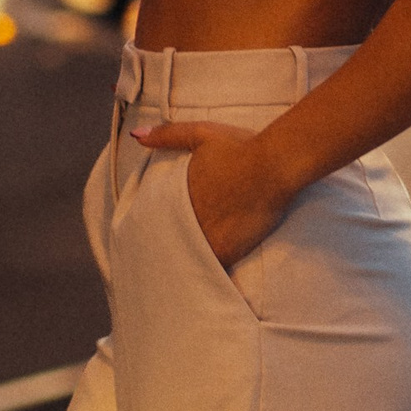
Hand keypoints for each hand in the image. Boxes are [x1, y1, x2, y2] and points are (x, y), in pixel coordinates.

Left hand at [135, 119, 291, 268]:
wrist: (274, 167)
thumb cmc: (239, 148)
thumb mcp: (201, 134)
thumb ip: (168, 136)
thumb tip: (136, 136)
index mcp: (180, 194)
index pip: (160, 216)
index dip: (160, 224)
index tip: (158, 230)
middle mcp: (190, 218)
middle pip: (173, 238)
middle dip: (171, 243)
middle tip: (170, 253)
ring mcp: (207, 237)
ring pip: (189, 255)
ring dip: (187, 258)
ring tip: (183, 270)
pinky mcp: (227, 250)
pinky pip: (211, 267)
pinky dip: (207, 270)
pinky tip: (205, 276)